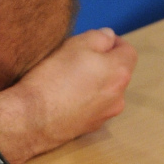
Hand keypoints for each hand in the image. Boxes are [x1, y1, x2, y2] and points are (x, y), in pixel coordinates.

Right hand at [14, 28, 136, 155]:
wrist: (34, 117)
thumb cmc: (54, 75)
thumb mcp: (74, 44)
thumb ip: (98, 37)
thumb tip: (109, 37)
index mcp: (119, 72)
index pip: (128, 51)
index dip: (113, 42)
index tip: (93, 41)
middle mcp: (120, 95)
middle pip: (117, 72)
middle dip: (102, 63)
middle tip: (76, 59)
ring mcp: (107, 114)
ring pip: (106, 91)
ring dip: (94, 83)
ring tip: (68, 81)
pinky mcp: (92, 127)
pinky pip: (93, 107)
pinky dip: (85, 100)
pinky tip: (64, 98)